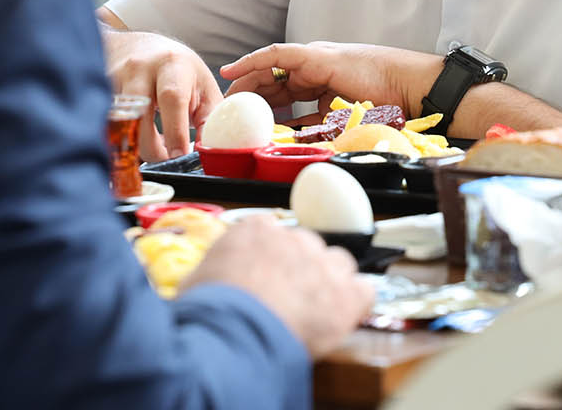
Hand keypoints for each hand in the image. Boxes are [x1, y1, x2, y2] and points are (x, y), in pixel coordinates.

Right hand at [99, 20, 221, 159]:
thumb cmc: (178, 71)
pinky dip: (119, 139)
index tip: (178, 156)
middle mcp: (140, 68)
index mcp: (172, 65)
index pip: (172, 98)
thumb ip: (209, 119)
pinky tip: (133, 139)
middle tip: (166, 158)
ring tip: (152, 147)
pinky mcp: (98, 91)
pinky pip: (105, 124)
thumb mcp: (203, 87)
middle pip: (139, 114)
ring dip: (133, 145)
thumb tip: (205, 152)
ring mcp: (114, 78)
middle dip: (151, 147)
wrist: (141, 48)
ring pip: (118, 122)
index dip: (175, 131)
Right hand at [182, 216, 372, 356]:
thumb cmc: (209, 310)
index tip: (267, 276)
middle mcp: (293, 238)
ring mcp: (322, 263)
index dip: (271, 260)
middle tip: (286, 299)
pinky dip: (356, 304)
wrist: (232, 331)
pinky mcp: (346, 293)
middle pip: (306, 248)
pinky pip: (364, 290)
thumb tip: (209, 282)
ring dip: (329, 283)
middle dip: (299, 271)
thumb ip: (213, 271)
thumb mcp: (196, 281)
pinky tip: (342, 316)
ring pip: (338, 264)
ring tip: (313, 309)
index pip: (271, 235)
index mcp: (255, 230)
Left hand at [220, 41, 439, 115]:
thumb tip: (299, 146)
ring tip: (226, 93)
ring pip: (270, 67)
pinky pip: (276, 55)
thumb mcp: (344, 122)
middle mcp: (315, 71)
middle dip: (249, 94)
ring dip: (246, 80)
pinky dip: (253, 61)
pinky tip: (234, 71)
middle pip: (273, 81)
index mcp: (322, 85)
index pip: (284, 93)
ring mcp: (315, 61)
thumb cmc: (385, 106)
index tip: (244, 117)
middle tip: (228, 110)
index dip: (263, 103)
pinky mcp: (316, 56)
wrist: (407, 87)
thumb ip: (321, 129)